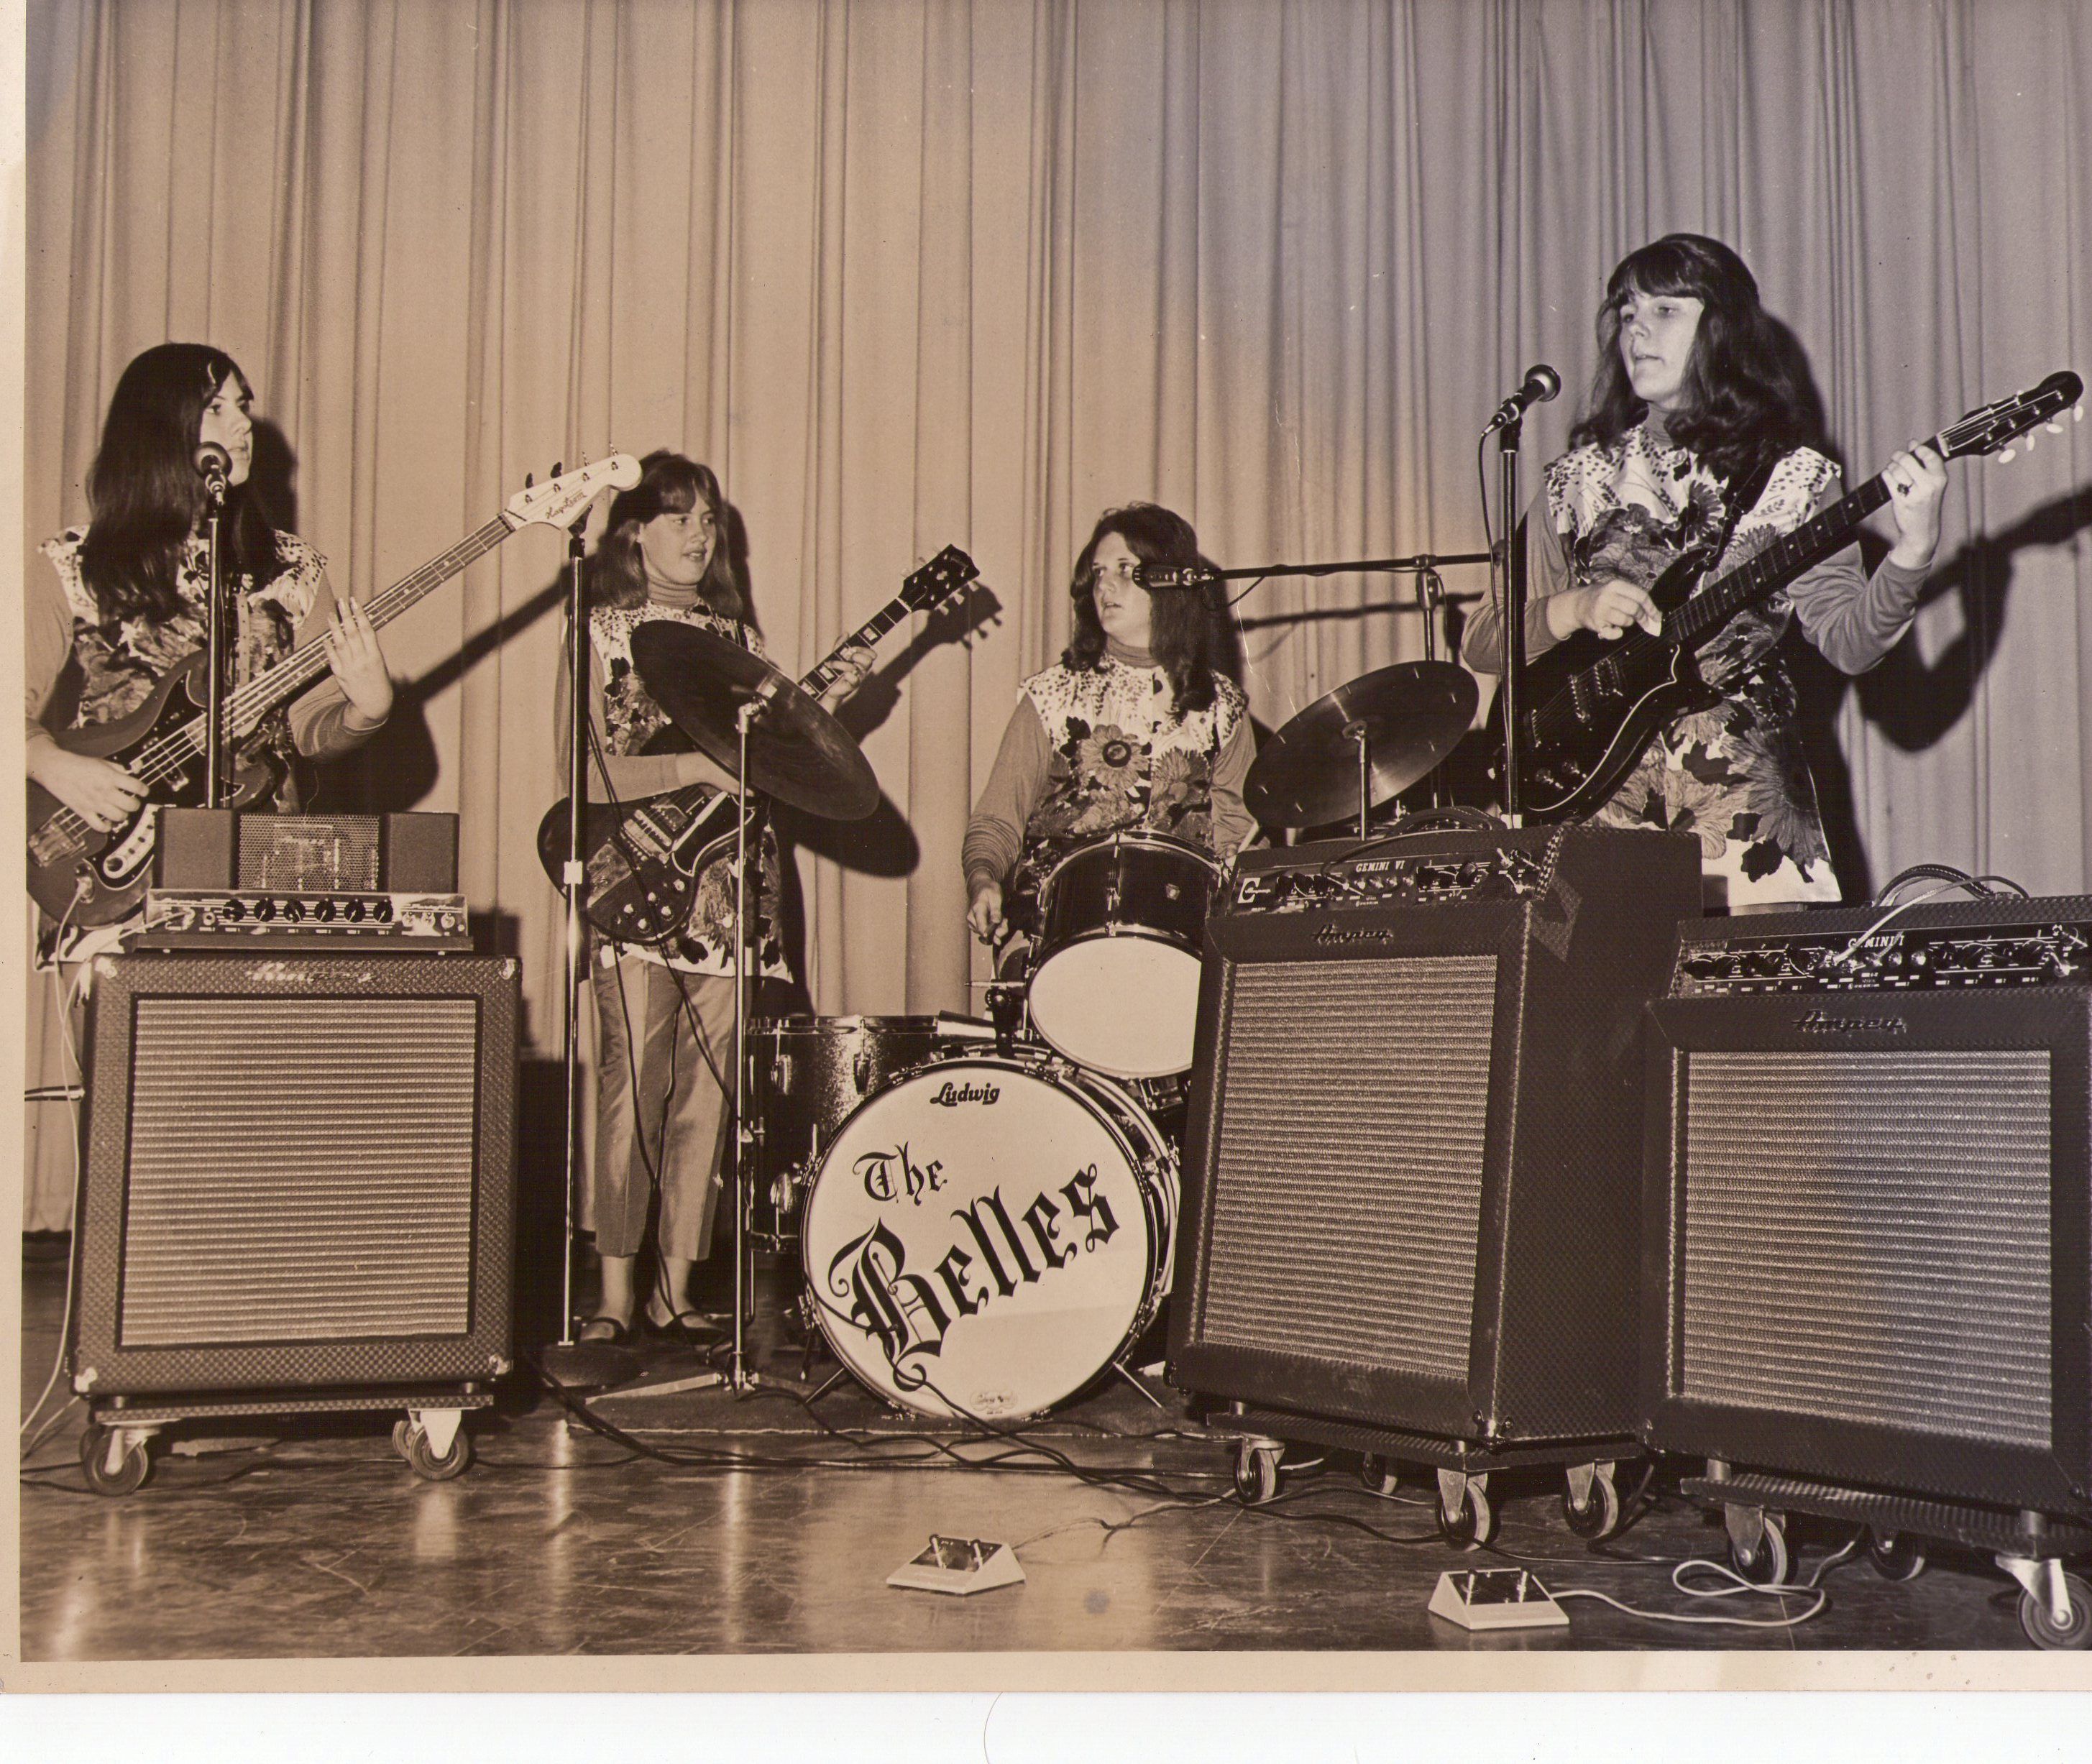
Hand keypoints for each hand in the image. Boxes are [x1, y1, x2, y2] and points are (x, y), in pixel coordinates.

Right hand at [28, 744, 146, 830]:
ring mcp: (94, 803)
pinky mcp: (84, 812)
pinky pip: (100, 826)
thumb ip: (120, 768)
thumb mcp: (103, 762)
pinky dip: (107, 827)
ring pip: (119, 817)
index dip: (144, 790)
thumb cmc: (79, 765)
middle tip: (132, 801)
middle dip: (135, 804)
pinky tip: (108, 821)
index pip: (137, 787)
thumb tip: (135, 770)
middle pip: (131, 805)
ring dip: (123, 815)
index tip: (143, 791)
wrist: (55, 769)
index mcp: (110, 778)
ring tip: (120, 810)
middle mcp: (105, 792)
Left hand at [323, 594, 393, 725]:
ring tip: (331, 614)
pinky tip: (326, 637)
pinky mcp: (340, 675)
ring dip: (335, 627)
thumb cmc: (381, 685)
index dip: (360, 614)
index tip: (355, 602)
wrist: (373, 706)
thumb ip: (373, 651)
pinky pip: (332, 658)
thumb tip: (366, 632)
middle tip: (341, 602)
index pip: (367, 630)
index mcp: (375, 657)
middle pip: (352, 633)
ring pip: (340, 643)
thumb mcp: (383, 667)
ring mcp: (350, 667)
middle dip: (346, 616)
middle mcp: (362, 660)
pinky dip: (328, 646)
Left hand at [822, 643, 876, 704]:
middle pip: (869, 660)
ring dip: (843, 664)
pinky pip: (854, 679)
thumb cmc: (834, 670)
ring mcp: (859, 678)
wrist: (827, 686)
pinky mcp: (853, 686)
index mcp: (861, 661)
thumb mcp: (836, 655)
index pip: (872, 654)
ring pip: (857, 668)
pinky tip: (841, 675)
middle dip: (857, 655)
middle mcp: (862, 669)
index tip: (853, 648)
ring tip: (833, 664)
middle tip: (847, 657)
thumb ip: (841, 644)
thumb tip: (846, 633)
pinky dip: (847, 675)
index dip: (864, 649)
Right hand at [966, 879, 1005, 944]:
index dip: (991, 934)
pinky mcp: (975, 926)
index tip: (999, 934)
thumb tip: (995, 923)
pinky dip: (994, 929)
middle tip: (1006, 922)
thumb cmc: (989, 890)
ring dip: (997, 930)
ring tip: (1003, 919)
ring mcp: (972, 923)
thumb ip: (996, 911)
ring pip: (986, 934)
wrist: (980, 887)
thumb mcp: (996, 897)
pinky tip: (999, 922)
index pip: (981, 928)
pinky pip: (985, 932)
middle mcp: (971, 919)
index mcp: (976, 910)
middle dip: (998, 931)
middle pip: (985, 933)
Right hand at [1549, 578, 1660, 641]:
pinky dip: (1617, 634)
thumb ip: (1633, 598)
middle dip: (1642, 617)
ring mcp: (1600, 610)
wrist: (1578, 604)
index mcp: (1616, 585)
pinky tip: (1612, 628)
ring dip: (1628, 623)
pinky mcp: (1596, 623)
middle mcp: (1607, 596)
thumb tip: (1654, 615)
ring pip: (1626, 621)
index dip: (1651, 608)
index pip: (1640, 596)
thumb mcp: (1616, 591)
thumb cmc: (1603, 598)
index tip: (1657, 617)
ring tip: (1620, 620)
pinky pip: (1615, 633)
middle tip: (1644, 622)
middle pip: (1634, 609)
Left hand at [1883, 442, 1947, 570]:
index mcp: (1940, 479)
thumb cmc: (1926, 503)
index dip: (1918, 448)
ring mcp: (1914, 494)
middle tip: (1896, 457)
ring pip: (1896, 470)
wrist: (1922, 530)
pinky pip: (1888, 480)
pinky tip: (1888, 476)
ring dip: (1891, 467)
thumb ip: (1926, 465)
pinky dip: (1886, 475)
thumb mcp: (1934, 485)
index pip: (1930, 456)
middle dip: (1899, 456)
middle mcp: (1928, 486)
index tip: (1912, 445)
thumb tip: (1913, 443)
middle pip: (1908, 460)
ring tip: (1893, 469)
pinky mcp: (1900, 501)